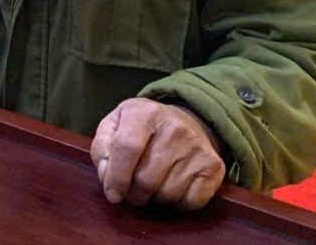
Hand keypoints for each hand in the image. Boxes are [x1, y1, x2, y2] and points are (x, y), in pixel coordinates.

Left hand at [90, 98, 225, 210]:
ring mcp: (197, 147)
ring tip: (152, 184)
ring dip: (154, 198)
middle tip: (132, 189)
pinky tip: (172, 187)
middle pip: (146, 178)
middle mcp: (174, 127)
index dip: (116, 177)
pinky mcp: (213, 167)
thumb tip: (108, 179)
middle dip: (133, 193)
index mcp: (144, 112)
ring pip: (167, 194)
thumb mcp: (114, 126)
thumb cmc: (141, 129)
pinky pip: (190, 202)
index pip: (127, 147)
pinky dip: (177, 204)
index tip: (112, 194)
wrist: (185, 122)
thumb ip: (102, 149)